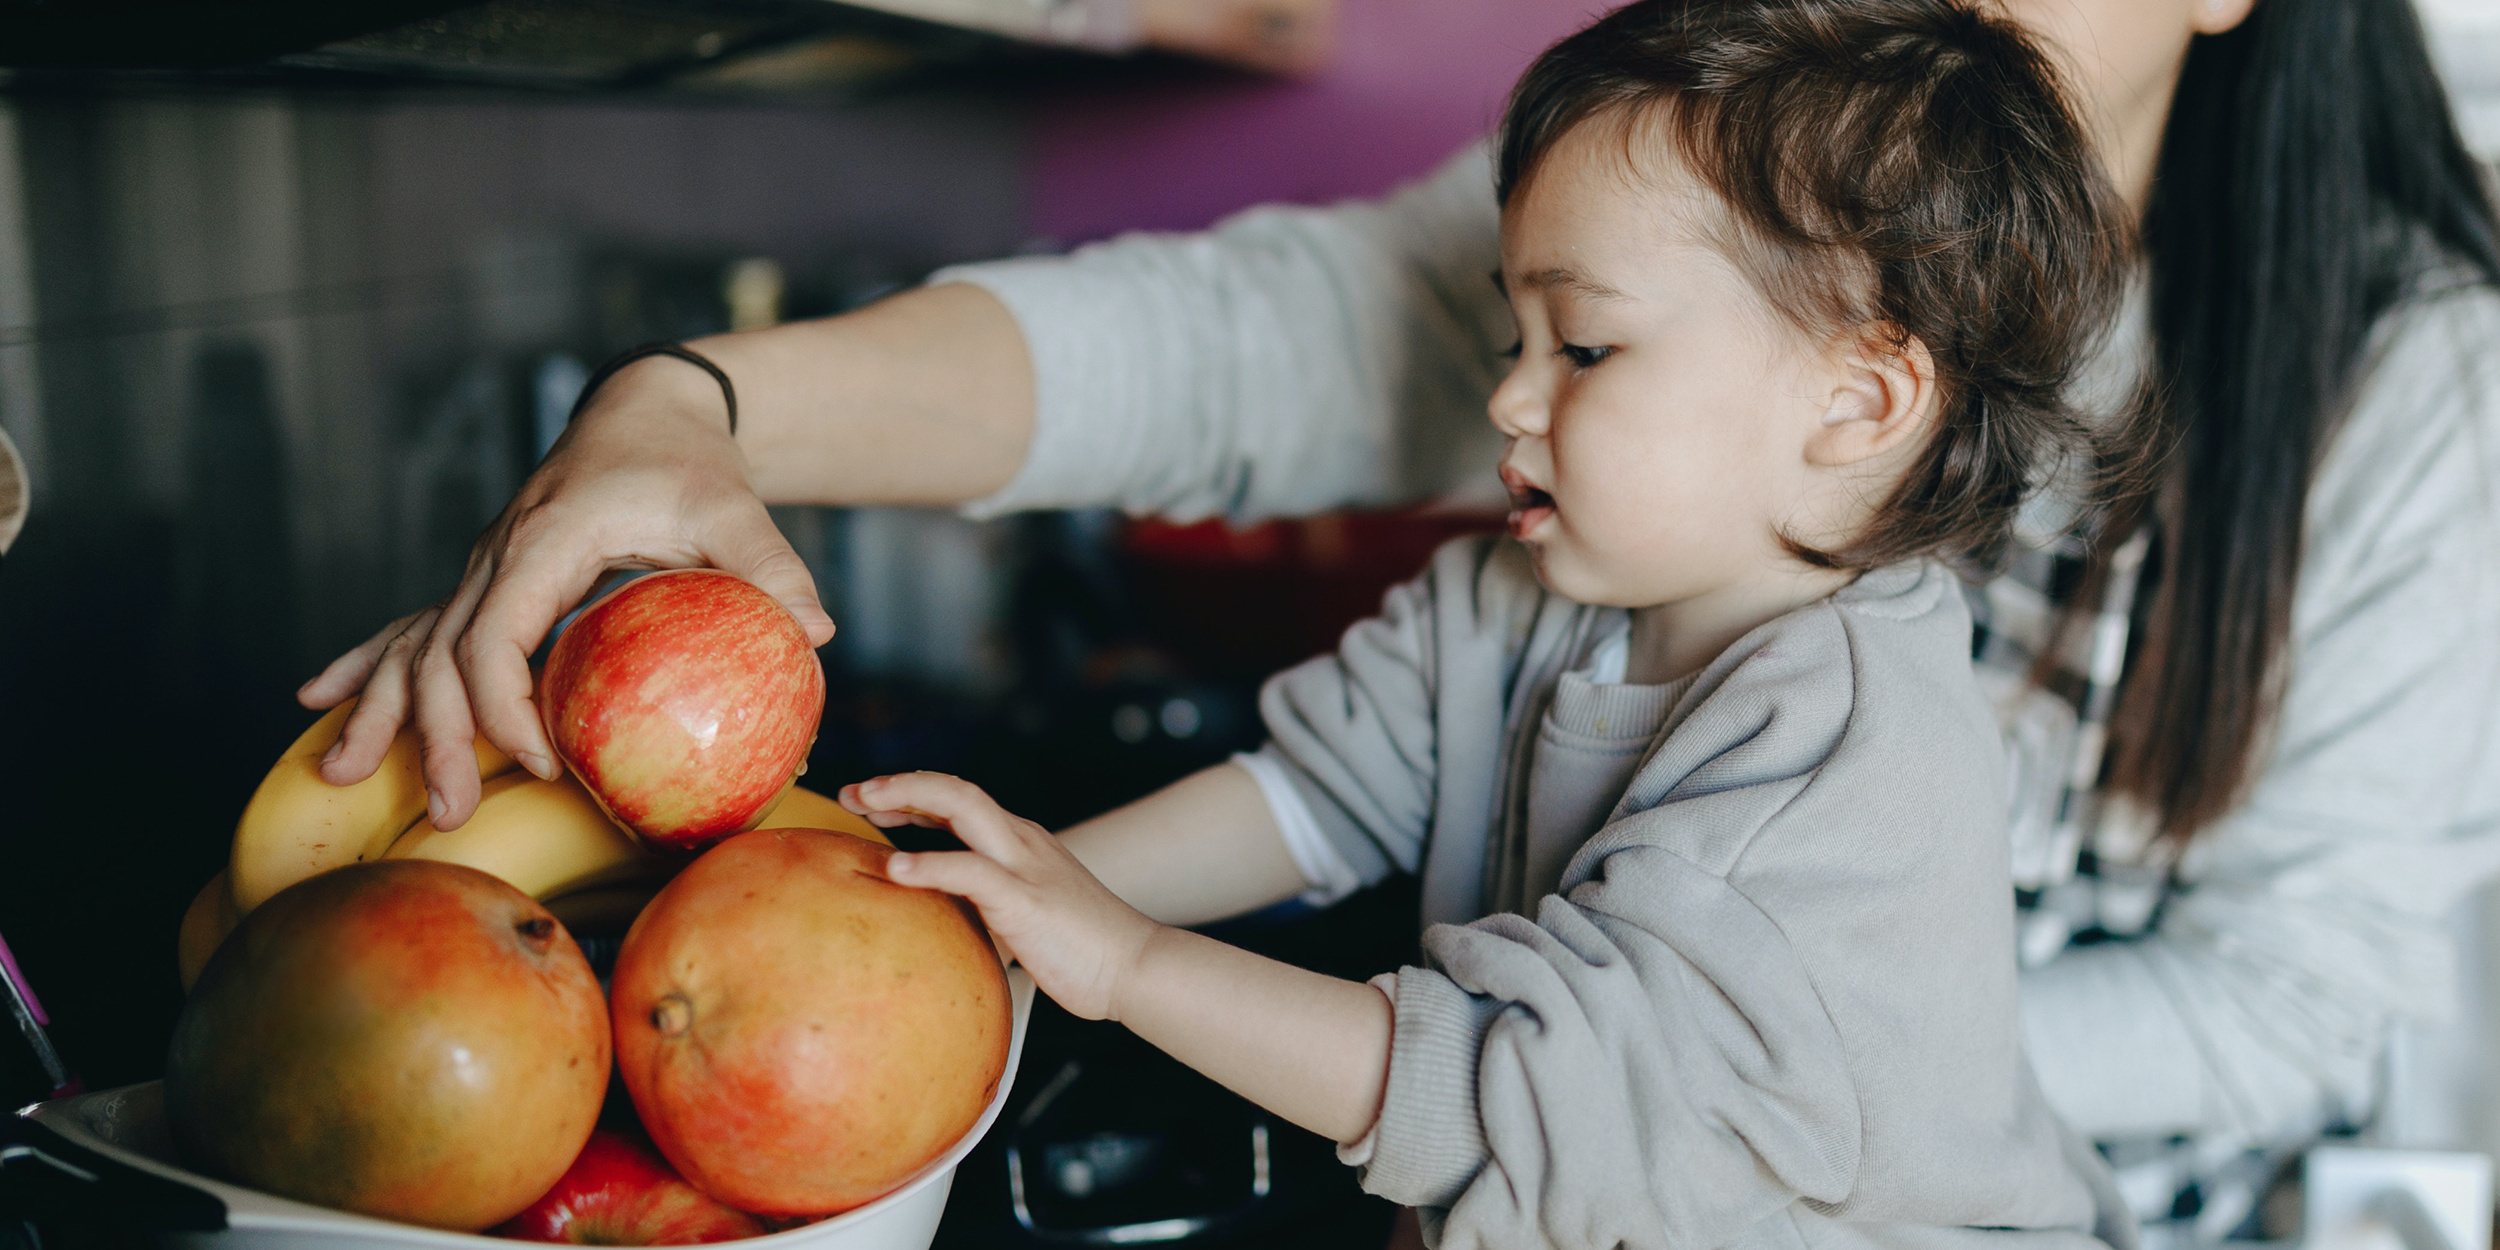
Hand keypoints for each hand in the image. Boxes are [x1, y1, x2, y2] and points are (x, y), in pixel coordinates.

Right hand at [298, 355, 834, 830]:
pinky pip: (414, 627)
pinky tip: (320, 700)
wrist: (648, 408)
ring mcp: (483, 566)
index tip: (540, 762)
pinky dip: (368, 665)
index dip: (505, 705)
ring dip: (386, 712)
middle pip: (440, 655)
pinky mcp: (488, 579)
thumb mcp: (736, 509)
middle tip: (451, 813)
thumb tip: (818, 634)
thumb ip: (774, 568)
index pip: (496, 634)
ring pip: (414, 645)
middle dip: (437, 736)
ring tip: (346, 775)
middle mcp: (497, 554)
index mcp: (546, 540)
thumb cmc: (691, 461)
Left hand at [840, 772, 1161, 1022]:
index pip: (959, 803)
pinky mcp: (1025, 899)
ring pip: (962, 806)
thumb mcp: (1026, 918)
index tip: (868, 803)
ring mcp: (1025, 865)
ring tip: (863, 802)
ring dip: (907, 796)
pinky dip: (929, 864)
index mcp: (1021, 844)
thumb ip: (989, 911)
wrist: (1135, 966)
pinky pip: (970, 871)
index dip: (911, 796)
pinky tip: (895, 868)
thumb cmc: (1083, 951)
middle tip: (852, 793)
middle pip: (955, 790)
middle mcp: (1022, 841)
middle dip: (899, 783)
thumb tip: (943, 927)